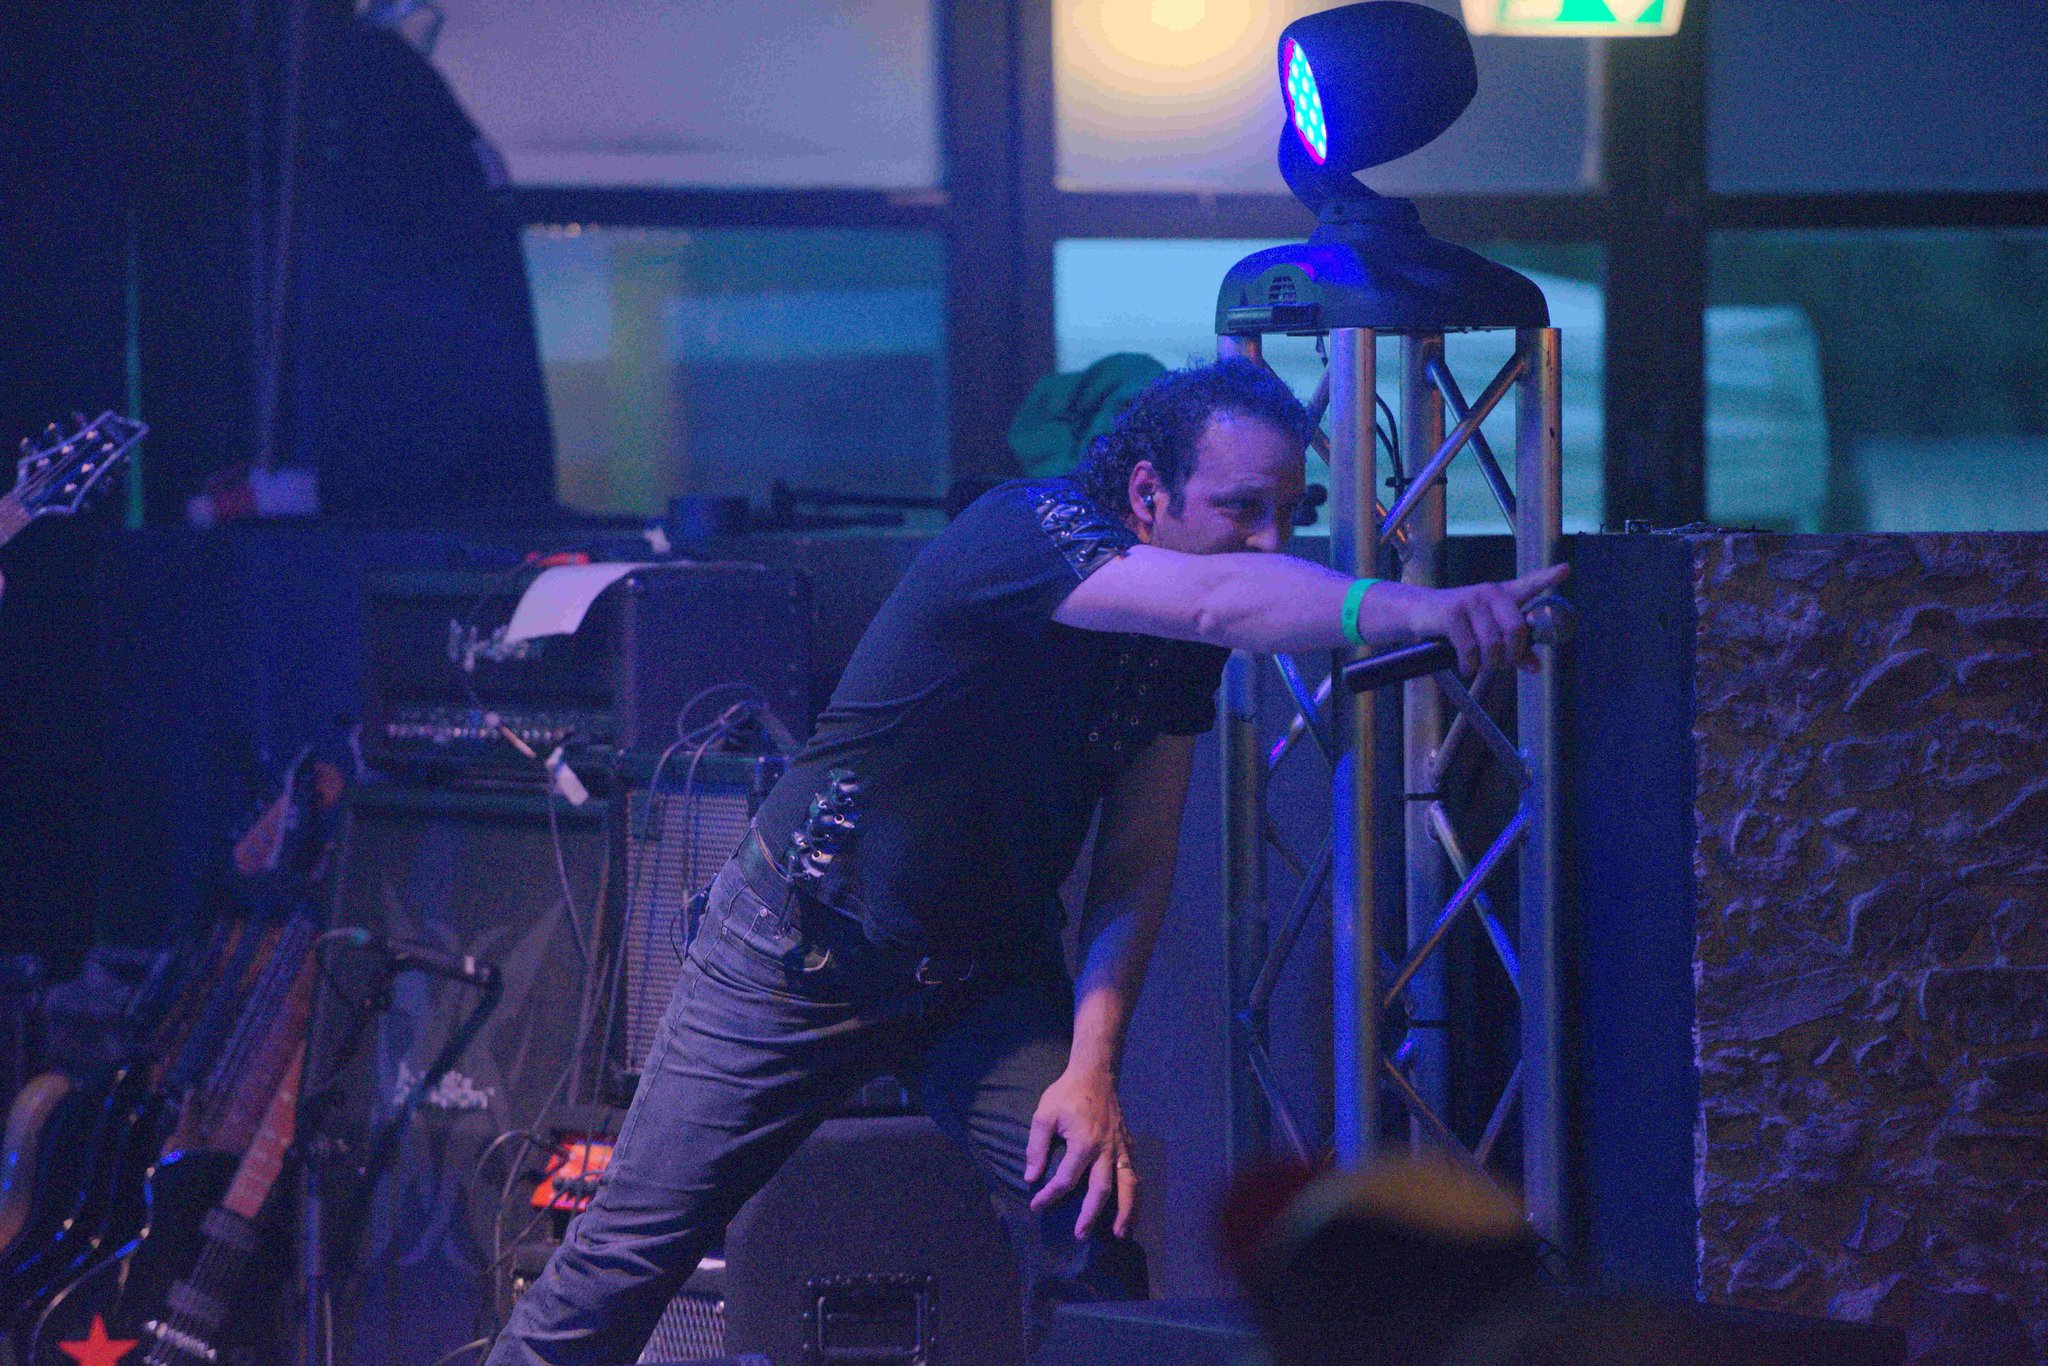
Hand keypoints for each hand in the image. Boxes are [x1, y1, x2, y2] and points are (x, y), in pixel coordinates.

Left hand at [1024, 1067, 1137, 1239]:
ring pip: (1128, 1186)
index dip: (1050, 1196)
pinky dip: (1134, 1194)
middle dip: (1091, 1215)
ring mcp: (1120, 1148)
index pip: (1065, 1179)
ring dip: (1125, 1212)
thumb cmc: (1066, 1093)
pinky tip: (1130, 1208)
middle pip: (1101, 1190)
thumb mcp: (1044, 1115)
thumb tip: (1031, 1177)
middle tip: (1080, 1235)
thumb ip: (1036, 1147)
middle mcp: (1106, 1150)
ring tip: (1120, 1234)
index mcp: (1083, 1143)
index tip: (1037, 1206)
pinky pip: (1134, 1173)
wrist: (1095, 1074)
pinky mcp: (1128, 1145)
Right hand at [1386, 562, 1567, 675]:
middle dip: (1512, 654)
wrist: (1419, 613)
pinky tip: (1466, 666)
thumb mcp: (1489, 634)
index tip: (1565, 569)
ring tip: (1481, 666)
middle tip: (1502, 664)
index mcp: (1503, 594)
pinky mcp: (1452, 613)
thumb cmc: (1458, 624)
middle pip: (1516, 629)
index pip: (1530, 584)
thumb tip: (1536, 667)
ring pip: (1493, 643)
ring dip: (1489, 663)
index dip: (1549, 577)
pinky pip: (1470, 649)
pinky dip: (1470, 665)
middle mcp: (1489, 593)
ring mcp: (1470, 601)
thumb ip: (1515, 650)